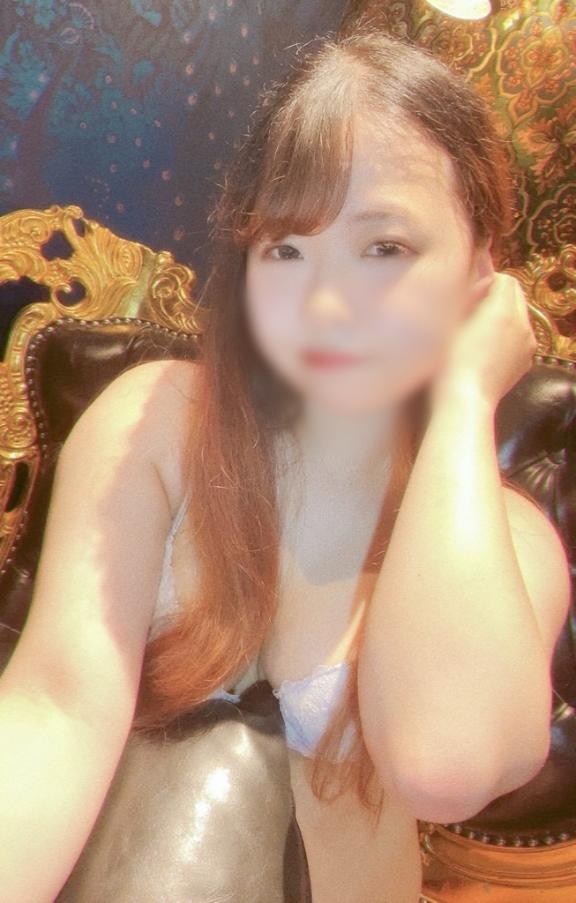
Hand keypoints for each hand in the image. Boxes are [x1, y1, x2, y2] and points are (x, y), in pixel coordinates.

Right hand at [431, 272, 537, 411]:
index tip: (470, 295)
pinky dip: (509, 334)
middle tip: (474, 309)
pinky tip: (488, 349)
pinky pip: (521, 336)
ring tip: (480, 331)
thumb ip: (468, 295)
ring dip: (504, 314)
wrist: (464, 400)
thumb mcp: (450, 321)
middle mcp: (522, 324)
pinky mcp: (526, 361)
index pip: (505, 280)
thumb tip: (479, 281)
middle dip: (498, 296)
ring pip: (520, 316)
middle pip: (517, 295)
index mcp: (503, 310)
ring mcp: (528, 344)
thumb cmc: (448, 361)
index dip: (487, 281)